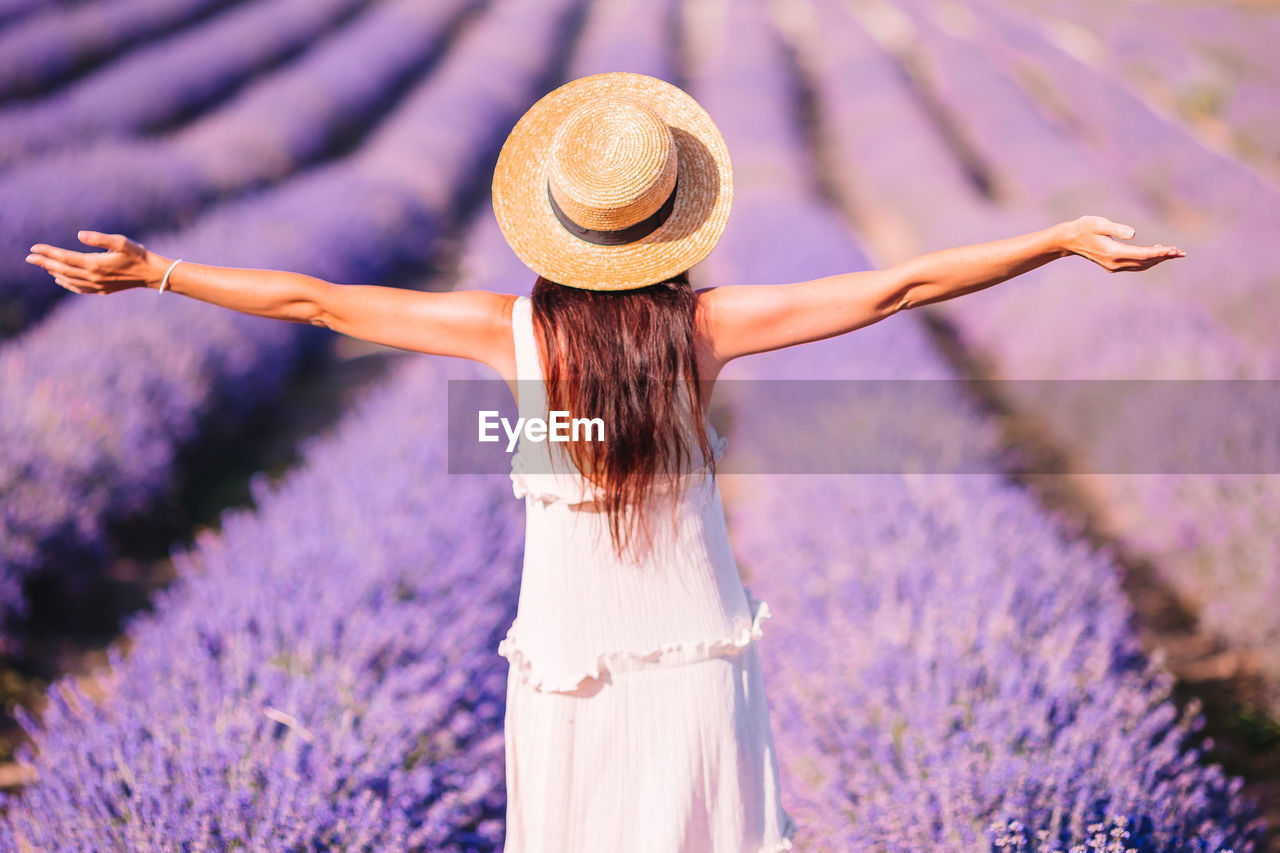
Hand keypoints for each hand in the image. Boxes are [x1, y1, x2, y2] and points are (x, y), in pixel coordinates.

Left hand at [24, 230, 163, 294]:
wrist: (152, 274)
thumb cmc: (138, 254)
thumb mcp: (121, 241)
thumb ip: (98, 238)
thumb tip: (78, 235)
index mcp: (95, 264)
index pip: (64, 257)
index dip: (48, 252)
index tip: (34, 248)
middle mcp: (93, 277)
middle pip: (62, 269)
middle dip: (44, 263)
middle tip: (29, 258)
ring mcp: (97, 285)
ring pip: (68, 279)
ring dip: (53, 272)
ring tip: (42, 265)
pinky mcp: (102, 290)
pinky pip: (78, 288)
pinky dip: (66, 283)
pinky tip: (60, 279)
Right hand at [1059, 215, 1184, 272]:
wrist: (1069, 240)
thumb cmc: (1084, 227)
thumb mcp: (1099, 223)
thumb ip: (1116, 229)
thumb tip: (1133, 234)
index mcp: (1113, 252)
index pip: (1142, 254)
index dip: (1160, 253)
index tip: (1174, 250)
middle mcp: (1114, 263)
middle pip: (1144, 262)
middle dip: (1163, 257)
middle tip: (1181, 253)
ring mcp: (1113, 266)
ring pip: (1141, 265)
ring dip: (1157, 260)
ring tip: (1173, 253)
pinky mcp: (1113, 265)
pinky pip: (1135, 265)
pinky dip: (1148, 261)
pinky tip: (1156, 254)